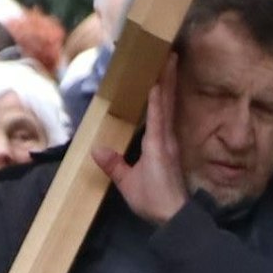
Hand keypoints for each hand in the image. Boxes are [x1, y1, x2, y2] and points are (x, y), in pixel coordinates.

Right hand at [93, 51, 187, 225]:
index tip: (162, 63)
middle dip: (169, 78)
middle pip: (168, 102)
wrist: (175, 217)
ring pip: (171, 110)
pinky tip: (165, 101)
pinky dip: (167, 106)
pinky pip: (169, 121)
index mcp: (157, 142)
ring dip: (170, 89)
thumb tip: (97, 148)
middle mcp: (167, 138)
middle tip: (173, 55)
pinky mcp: (172, 152)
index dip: (159, 85)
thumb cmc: (153, 199)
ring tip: (170, 70)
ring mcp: (171, 144)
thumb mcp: (129, 184)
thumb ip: (114, 165)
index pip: (158, 108)